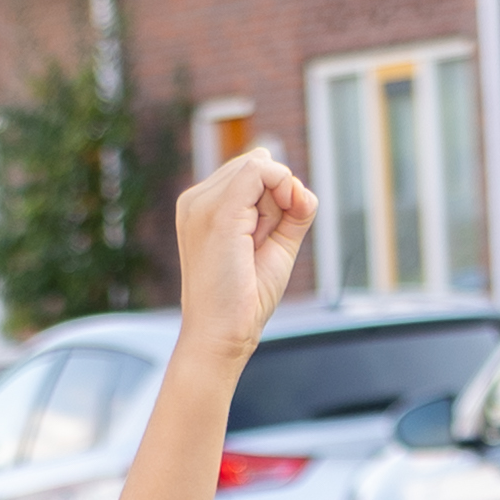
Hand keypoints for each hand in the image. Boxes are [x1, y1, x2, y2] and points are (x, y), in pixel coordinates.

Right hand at [171, 149, 316, 361]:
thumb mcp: (277, 245)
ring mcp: (202, 203)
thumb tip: (301, 187)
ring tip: (259, 242)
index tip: (271, 234)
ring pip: (259, 164)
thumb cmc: (245, 300)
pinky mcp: (218, 212)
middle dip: (276, 195)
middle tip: (264, 242)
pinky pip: (260, 170)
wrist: (221, 336)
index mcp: (204, 207)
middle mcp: (197, 200)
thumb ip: (292, 211)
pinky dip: (283, 187)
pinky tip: (276, 223)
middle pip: (256, 163)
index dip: (274, 195)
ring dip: (279, 199)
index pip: (250, 173)